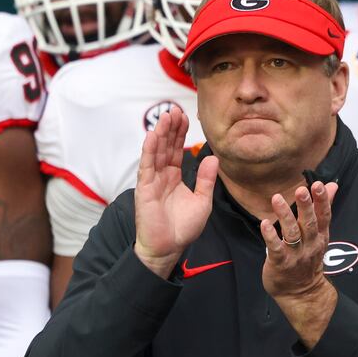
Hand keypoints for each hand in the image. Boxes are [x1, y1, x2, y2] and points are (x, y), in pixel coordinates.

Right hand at [134, 106, 216, 277]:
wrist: (169, 247)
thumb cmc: (183, 228)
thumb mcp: (202, 201)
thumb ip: (206, 179)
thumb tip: (213, 157)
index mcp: (174, 177)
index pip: (176, 150)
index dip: (180, 133)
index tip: (185, 116)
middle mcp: (161, 176)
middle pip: (165, 146)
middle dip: (170, 128)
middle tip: (175, 109)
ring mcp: (151, 181)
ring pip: (155, 152)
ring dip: (159, 134)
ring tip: (166, 116)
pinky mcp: (144, 189)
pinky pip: (146, 167)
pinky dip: (149, 151)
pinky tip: (152, 137)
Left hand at [260, 180, 337, 299]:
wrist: (301, 294)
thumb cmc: (307, 260)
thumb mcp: (319, 235)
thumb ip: (323, 209)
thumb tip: (332, 186)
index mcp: (320, 237)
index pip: (324, 217)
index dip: (322, 201)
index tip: (318, 185)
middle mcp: (310, 245)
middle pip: (309, 224)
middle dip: (306, 206)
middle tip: (301, 190)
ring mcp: (295, 255)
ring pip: (292, 233)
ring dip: (285, 215)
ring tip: (277, 199)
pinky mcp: (280, 263)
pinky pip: (275, 248)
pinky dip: (270, 236)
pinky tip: (265, 224)